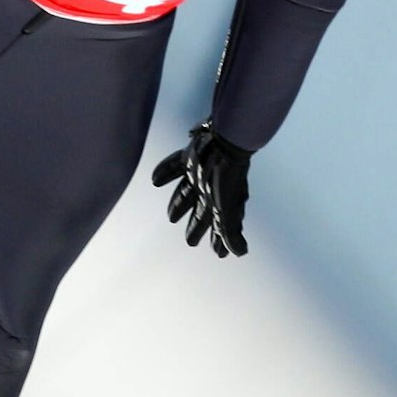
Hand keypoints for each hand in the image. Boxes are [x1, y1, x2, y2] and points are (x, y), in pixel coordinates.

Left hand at [150, 121, 251, 256]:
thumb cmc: (227, 177)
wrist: (226, 142)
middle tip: (190, 241)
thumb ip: (229, 231)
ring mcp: (200, 173)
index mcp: (220, 202)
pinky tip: (155, 180)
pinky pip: (175, 167)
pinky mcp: (190, 157)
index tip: (218, 253)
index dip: (218, 240)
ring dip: (180, 205)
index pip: (218, 226)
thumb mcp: (227, 208)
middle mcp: (211, 189)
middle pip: (202, 212)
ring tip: (171, 217)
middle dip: (197, 226)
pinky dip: (165, 173)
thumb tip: (241, 253)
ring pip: (188, 193)